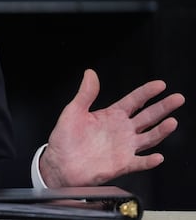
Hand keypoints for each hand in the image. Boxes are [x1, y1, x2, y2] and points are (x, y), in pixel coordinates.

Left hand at [39, 69, 184, 187]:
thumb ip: (85, 93)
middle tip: (177, 98)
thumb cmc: (65, 138)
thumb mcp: (73, 111)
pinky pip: (139, 163)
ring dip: (161, 131)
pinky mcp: (122, 164)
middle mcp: (122, 130)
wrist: (59, 163)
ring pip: (149, 137)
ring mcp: (124, 147)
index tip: (160, 84)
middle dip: (163, 107)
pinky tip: (157, 157)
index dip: (147, 92)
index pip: (134, 100)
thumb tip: (90, 73)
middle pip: (148, 116)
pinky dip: (149, 161)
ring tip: (172, 122)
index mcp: (112, 115)